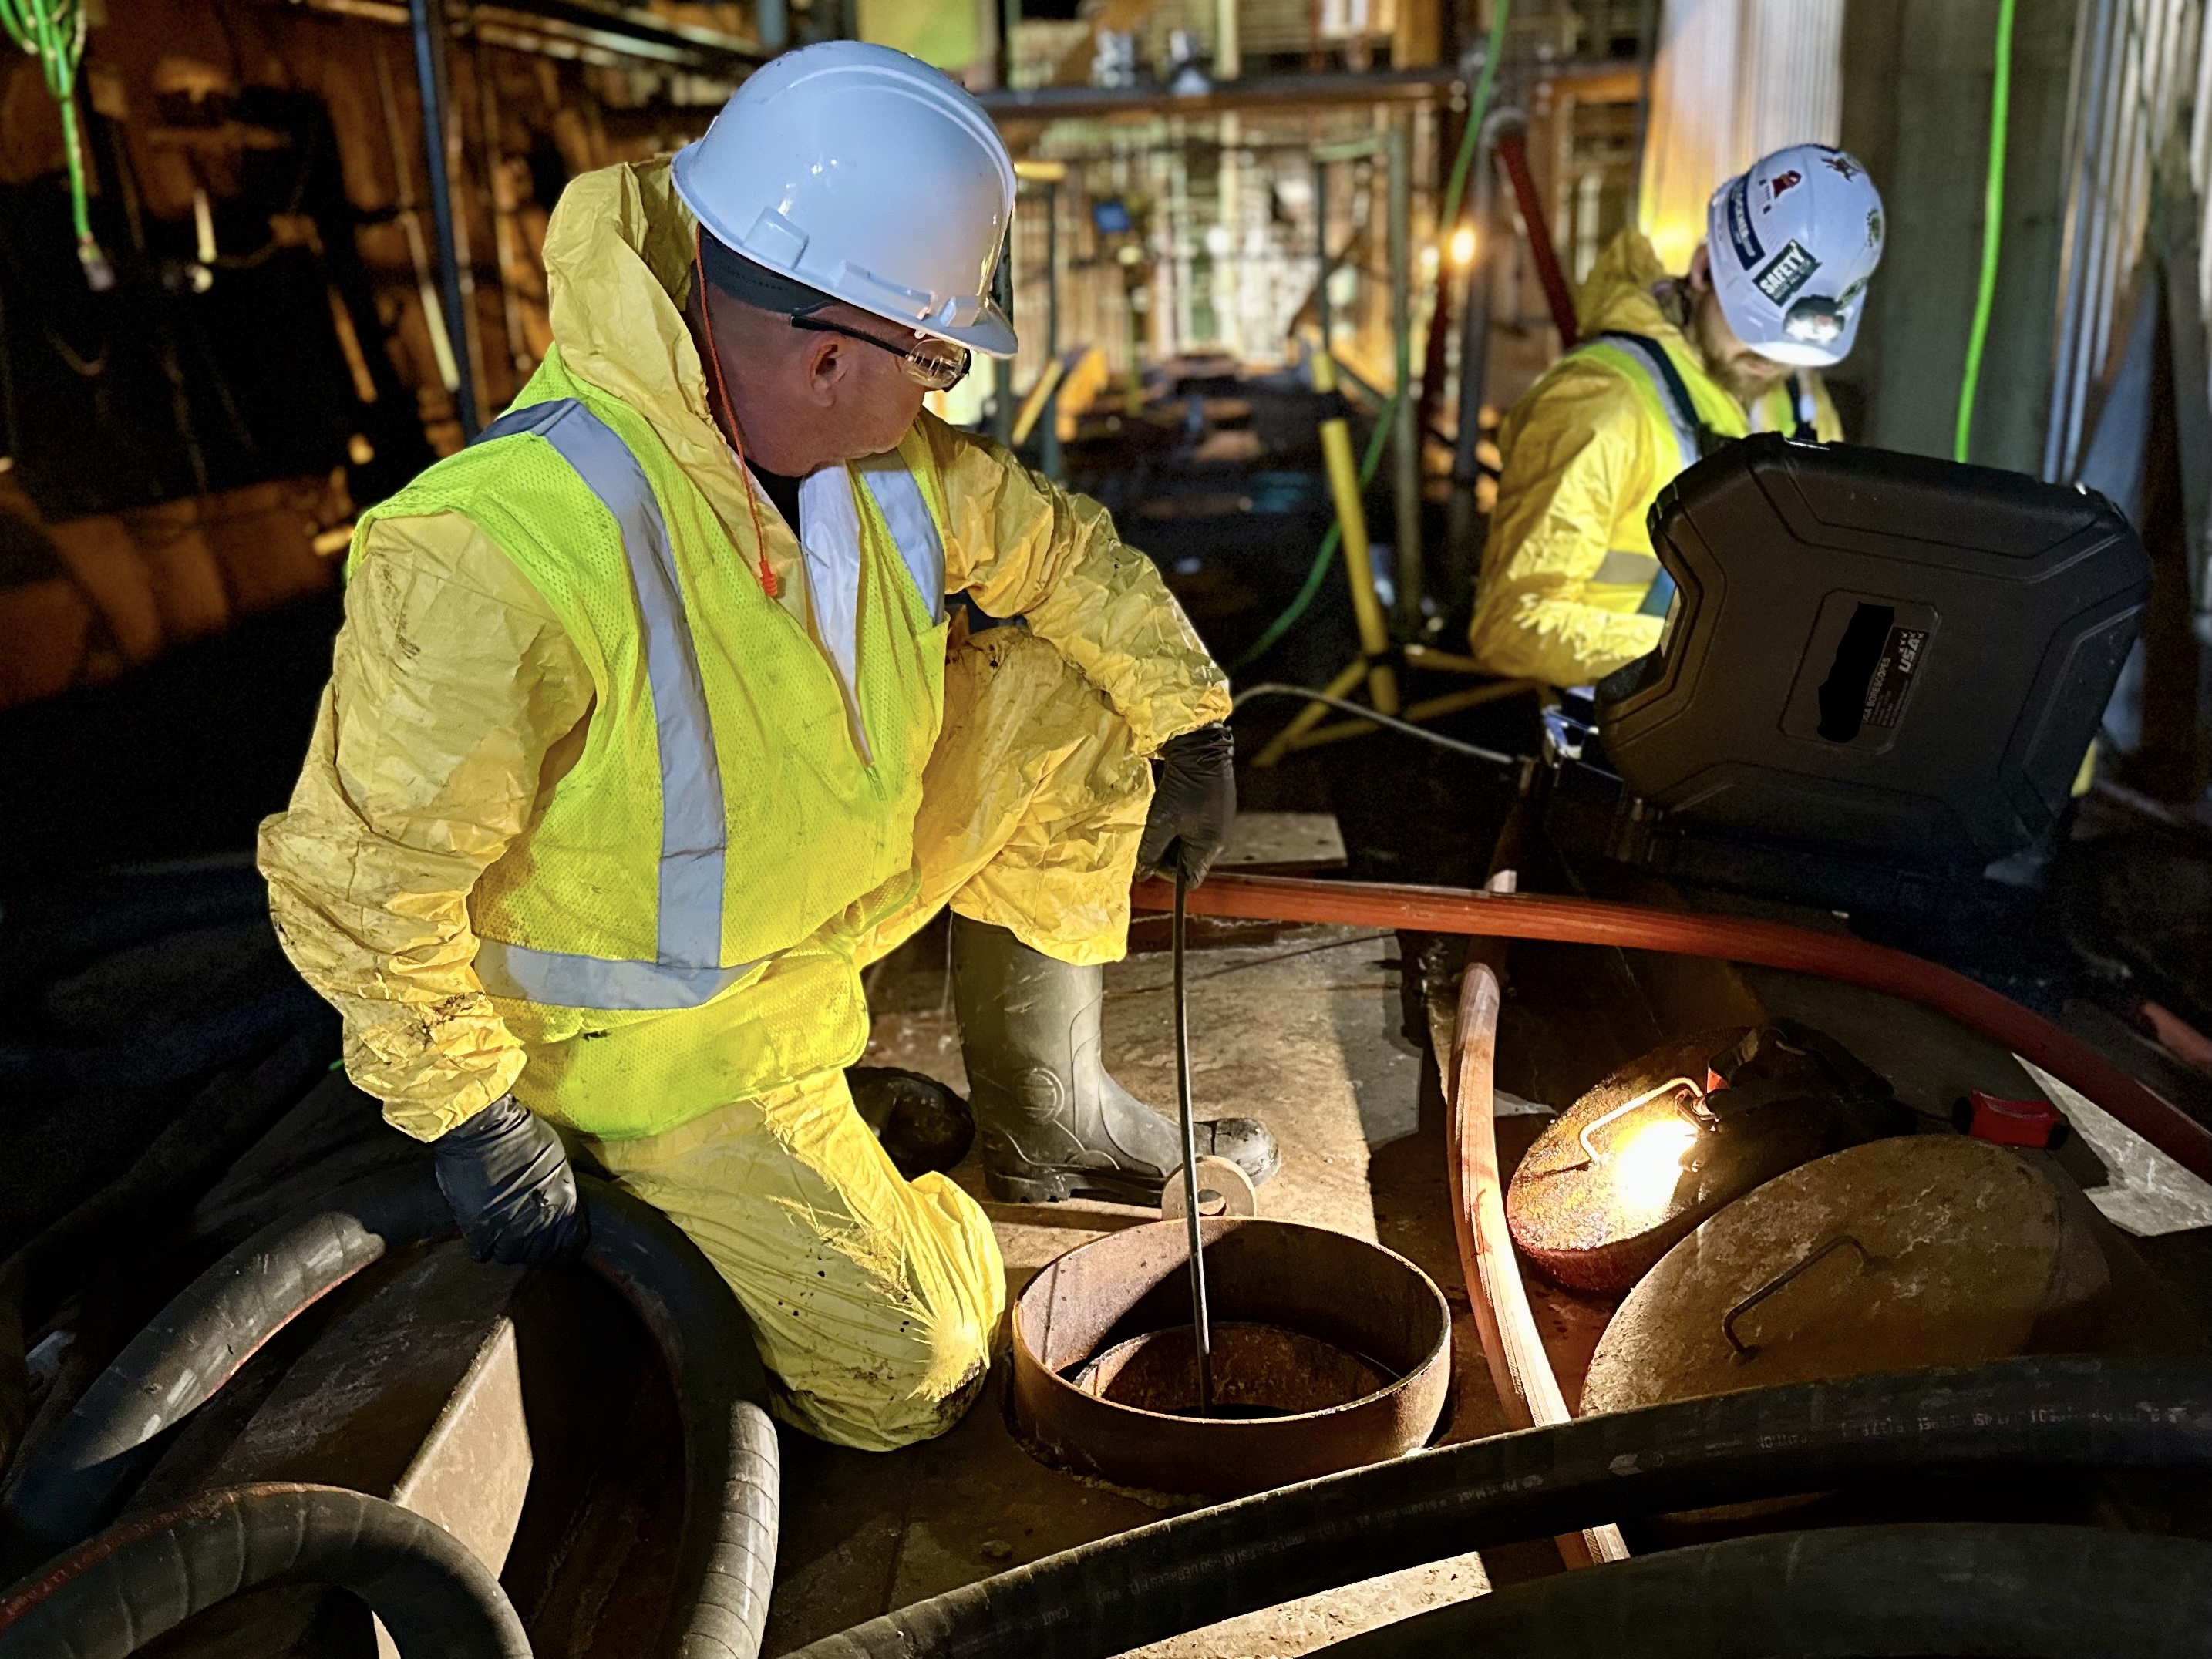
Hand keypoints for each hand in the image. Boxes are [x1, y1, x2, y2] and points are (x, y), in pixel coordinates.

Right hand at [432, 1093, 586, 1265]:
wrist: (481, 1129)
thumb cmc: (525, 1135)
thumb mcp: (568, 1149)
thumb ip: (586, 1171)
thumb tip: (605, 1182)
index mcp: (564, 1205)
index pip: (572, 1245)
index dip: (568, 1245)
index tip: (562, 1241)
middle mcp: (537, 1225)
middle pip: (542, 1256)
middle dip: (541, 1249)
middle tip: (533, 1236)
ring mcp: (506, 1231)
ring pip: (513, 1257)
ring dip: (513, 1248)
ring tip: (511, 1233)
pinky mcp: (477, 1230)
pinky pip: (484, 1254)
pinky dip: (487, 1245)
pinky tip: (488, 1230)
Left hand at [1136, 722, 1235, 884]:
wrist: (1202, 748)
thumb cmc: (1183, 786)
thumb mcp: (1161, 820)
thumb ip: (1150, 850)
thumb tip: (1142, 874)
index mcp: (1209, 846)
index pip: (1190, 879)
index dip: (1167, 874)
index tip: (1150, 858)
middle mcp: (1217, 839)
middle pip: (1188, 861)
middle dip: (1166, 854)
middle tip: (1150, 836)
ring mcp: (1217, 824)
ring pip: (1189, 844)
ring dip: (1171, 837)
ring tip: (1159, 820)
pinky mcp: (1213, 809)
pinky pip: (1194, 828)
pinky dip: (1179, 824)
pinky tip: (1170, 808)